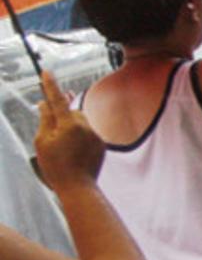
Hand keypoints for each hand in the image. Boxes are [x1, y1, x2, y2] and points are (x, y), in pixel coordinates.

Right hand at [34, 71, 104, 193]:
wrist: (78, 187)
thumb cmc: (56, 166)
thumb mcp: (43, 142)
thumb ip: (45, 120)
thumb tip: (45, 103)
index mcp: (70, 124)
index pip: (58, 100)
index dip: (51, 86)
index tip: (47, 72)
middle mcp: (86, 126)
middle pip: (70, 113)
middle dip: (61, 119)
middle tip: (53, 138)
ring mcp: (96, 135)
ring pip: (80, 123)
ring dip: (71, 129)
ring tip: (64, 149)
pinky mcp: (101, 143)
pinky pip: (88, 134)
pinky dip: (80, 138)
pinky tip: (74, 153)